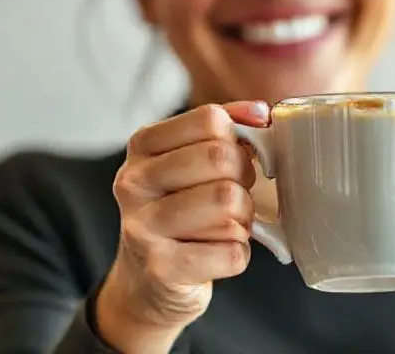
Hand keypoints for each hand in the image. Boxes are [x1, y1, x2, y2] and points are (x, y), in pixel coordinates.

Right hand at [96, 101, 268, 352]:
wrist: (145, 280)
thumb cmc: (180, 209)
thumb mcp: (189, 161)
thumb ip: (225, 129)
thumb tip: (259, 112)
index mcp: (143, 146)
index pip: (210, 120)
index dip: (237, 139)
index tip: (235, 158)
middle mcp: (134, 183)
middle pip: (220, 158)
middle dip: (244, 178)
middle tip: (236, 195)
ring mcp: (143, 227)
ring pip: (228, 201)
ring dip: (243, 217)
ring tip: (229, 224)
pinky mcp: (162, 270)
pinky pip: (232, 251)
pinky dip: (238, 253)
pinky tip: (218, 253)